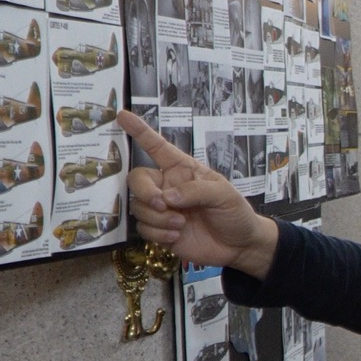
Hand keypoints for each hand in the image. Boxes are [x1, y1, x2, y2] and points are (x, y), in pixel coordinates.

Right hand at [117, 110, 277, 278]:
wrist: (238, 244)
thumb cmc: (234, 212)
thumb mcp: (224, 195)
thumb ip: (196, 191)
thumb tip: (168, 196)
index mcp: (183, 170)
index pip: (157, 147)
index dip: (140, 132)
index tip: (122, 116)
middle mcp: (168, 186)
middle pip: (137, 179)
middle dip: (144, 192)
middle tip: (162, 203)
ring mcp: (162, 209)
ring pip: (138, 207)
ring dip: (157, 218)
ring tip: (180, 224)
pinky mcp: (159, 229)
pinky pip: (143, 228)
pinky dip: (158, 233)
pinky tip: (177, 234)